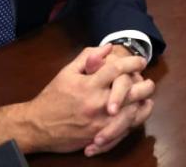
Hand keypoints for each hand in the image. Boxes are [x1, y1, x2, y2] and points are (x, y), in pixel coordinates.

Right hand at [0, 43, 153, 154]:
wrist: (37, 126)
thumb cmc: (53, 97)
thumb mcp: (66, 72)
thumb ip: (87, 57)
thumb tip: (107, 47)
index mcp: (88, 85)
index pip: (117, 69)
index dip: (132, 62)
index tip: (141, 60)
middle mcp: (96, 103)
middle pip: (130, 92)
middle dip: (144, 85)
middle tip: (148, 80)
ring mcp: (100, 122)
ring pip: (131, 113)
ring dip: (143, 104)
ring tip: (147, 97)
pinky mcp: (100, 137)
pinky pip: (124, 130)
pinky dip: (134, 121)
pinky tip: (137, 113)